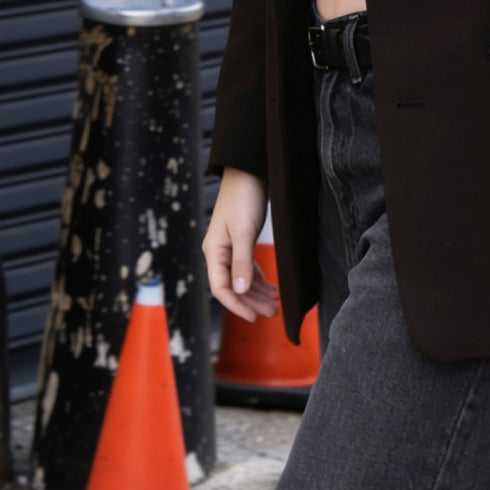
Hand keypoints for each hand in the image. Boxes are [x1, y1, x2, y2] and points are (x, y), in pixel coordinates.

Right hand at [202, 167, 280, 323]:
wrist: (249, 171)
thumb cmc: (243, 198)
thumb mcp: (243, 231)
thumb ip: (241, 262)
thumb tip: (238, 291)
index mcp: (214, 251)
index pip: (221, 288)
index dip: (236, 306)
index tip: (254, 318)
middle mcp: (219, 252)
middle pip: (233, 286)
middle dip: (251, 302)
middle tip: (272, 313)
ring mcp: (229, 247)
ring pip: (241, 278)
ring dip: (257, 292)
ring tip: (275, 303)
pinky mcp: (240, 240)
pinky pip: (247, 267)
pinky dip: (258, 279)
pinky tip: (270, 287)